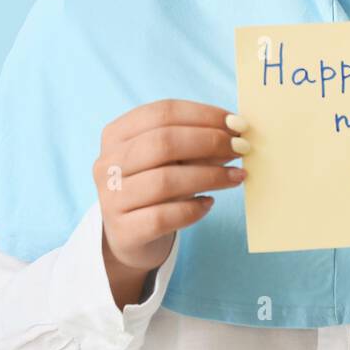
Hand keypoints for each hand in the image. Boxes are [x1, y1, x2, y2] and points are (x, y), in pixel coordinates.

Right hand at [92, 99, 247, 306]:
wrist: (131, 236)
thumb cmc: (156, 188)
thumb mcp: (173, 160)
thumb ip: (198, 145)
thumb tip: (235, 133)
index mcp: (117, 134)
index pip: (162, 113)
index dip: (203, 115)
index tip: (237, 123)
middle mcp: (107, 163)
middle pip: (162, 143)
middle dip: (209, 142)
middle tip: (241, 148)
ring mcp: (111, 198)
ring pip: (165, 180)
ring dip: (210, 175)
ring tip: (237, 176)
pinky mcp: (123, 231)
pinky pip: (163, 217)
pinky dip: (192, 209)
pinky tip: (209, 203)